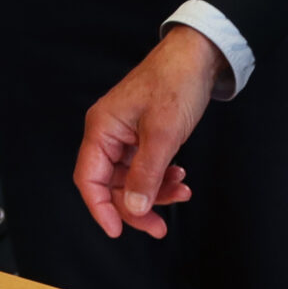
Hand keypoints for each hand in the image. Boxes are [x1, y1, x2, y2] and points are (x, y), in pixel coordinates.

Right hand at [73, 25, 221, 238]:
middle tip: (159, 226)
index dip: (100, 208)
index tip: (117, 232)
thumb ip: (145, 175)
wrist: (198, 57)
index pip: (89, 179)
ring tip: (181, 193)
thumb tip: (132, 208)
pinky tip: (179, 177)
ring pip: (130, 179)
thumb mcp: (163, 134)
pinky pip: (145, 168)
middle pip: (110, 184)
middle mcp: (108, 133)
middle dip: (135, 206)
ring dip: (154, 193)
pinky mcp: (142, 136)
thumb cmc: (175, 83)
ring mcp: (126, 135)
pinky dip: (162, 178)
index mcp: (102, 129)